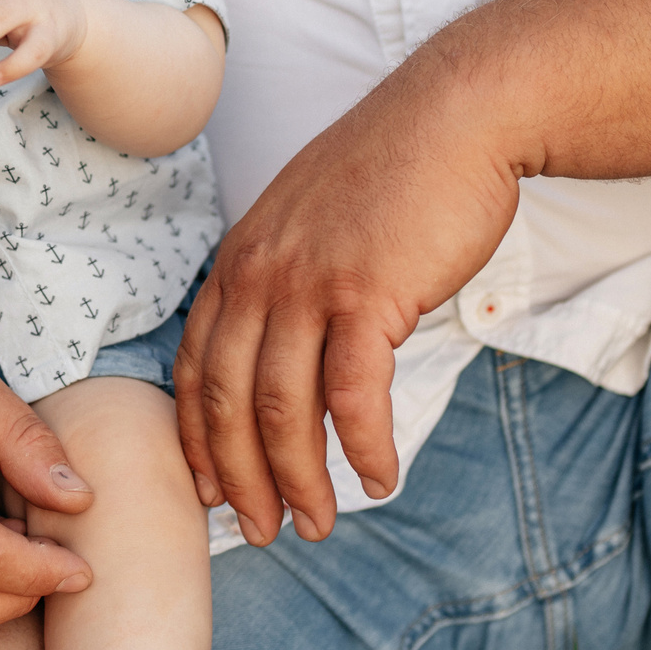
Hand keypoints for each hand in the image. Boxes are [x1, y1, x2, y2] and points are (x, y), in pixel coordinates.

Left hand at [173, 39, 526, 543]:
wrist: (454, 116)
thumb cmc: (394, 174)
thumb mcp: (312, 224)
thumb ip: (289, 284)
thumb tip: (294, 355)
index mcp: (239, 261)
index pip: (195, 368)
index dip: (198, 439)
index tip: (210, 491)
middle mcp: (258, 275)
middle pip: (228, 402)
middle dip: (241, 480)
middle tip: (263, 533)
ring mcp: (308, 284)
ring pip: (283, 409)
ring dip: (299, 479)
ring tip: (318, 524)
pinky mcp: (367, 294)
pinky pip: (354, 394)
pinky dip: (362, 447)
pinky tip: (380, 479)